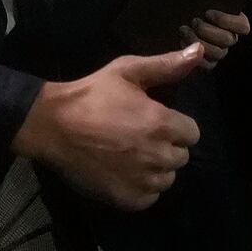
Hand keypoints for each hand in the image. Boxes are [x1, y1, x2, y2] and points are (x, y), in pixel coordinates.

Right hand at [12, 44, 204, 210]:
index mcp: (162, 124)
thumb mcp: (127, 71)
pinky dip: (141, 188)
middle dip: (167, 146)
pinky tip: (125, 173)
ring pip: (167, 179)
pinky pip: (149, 197)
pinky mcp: (126, 199)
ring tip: (134, 156)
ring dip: (156, 169)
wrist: (52, 126)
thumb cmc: (91, 95)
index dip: (177, 126)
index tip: (158, 121)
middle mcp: (157, 155)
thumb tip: (198, 51)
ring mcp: (142, 180)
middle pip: (181, 157)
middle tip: (142, 137)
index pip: (192, 133)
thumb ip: (166, 65)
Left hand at [178, 0, 251, 69]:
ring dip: (200, 43)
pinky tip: (182, 44)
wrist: (173, 9)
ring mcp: (216, 51)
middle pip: (229, 41)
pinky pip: (206, 66)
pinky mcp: (203, 62)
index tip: (209, 12)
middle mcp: (227, 37)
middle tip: (194, 20)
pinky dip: (195, 58)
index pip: (243, 26)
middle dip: (210, 32)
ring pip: (218, 54)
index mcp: (234, 20)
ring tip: (184, 30)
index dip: (228, 21)